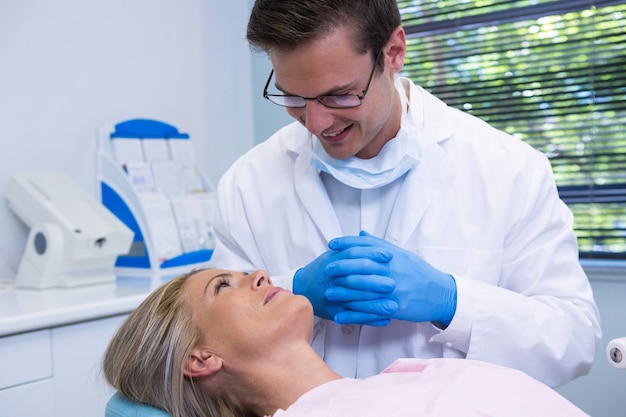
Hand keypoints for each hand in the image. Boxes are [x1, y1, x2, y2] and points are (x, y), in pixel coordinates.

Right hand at [294, 244, 395, 324]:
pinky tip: (384, 320)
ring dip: (374, 305)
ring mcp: (332, 296)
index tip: (389, 255)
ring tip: (393, 307)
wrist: (301, 289)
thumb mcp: (332, 255)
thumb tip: (367, 236)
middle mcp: (332, 279)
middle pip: (354, 280)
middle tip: (393, 284)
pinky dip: (369, 319)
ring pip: (354, 301)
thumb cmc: (321, 271)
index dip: (371, 254)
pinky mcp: (334, 311)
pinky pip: (352, 317)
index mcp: (333, 261)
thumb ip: (349, 247)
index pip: (353, 255)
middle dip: (373, 282)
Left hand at [329, 231, 456, 325]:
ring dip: (344, 293)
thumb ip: (380, 245)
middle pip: (362, 267)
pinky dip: (354, 315)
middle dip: (342, 267)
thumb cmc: (420, 273)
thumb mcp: (403, 255)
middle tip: (326, 269)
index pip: (366, 246)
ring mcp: (393, 291)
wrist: (441, 294)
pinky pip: (370, 312)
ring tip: (328, 293)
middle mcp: (392, 272)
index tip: (332, 244)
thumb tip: (361, 234)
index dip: (347, 244)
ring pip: (364, 291)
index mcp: (393, 257)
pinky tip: (339, 316)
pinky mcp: (395, 308)